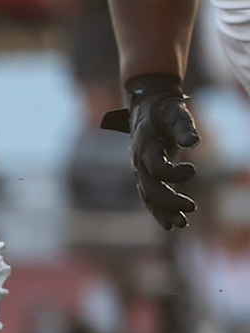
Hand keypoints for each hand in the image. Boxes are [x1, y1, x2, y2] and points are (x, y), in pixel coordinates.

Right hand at [100, 73, 200, 229]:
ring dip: (163, 212)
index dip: (173, 174)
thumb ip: (184, 126)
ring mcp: (140, 170)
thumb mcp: (175, 112)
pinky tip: (173, 224)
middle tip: (191, 208)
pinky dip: (159, 212)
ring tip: (182, 225)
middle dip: (168, 202)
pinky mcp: (145, 175)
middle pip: (149, 188)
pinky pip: (149, 197)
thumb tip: (193, 142)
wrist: (146, 107)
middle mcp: (138, 161)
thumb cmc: (164, 109)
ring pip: (147, 197)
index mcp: (144, 145)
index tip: (192, 170)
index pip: (154, 168)